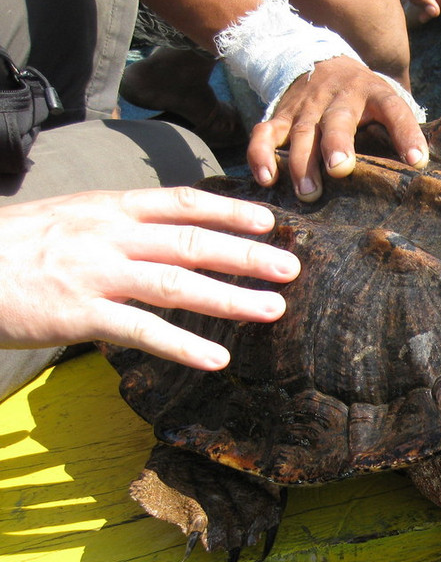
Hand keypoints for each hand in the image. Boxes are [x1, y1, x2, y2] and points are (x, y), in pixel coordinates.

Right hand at [0, 187, 299, 369]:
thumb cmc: (12, 247)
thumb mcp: (67, 217)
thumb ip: (116, 225)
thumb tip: (164, 233)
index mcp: (106, 208)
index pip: (180, 202)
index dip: (229, 210)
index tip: (269, 219)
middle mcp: (107, 235)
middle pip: (191, 242)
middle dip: (246, 254)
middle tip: (291, 268)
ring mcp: (94, 274)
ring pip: (176, 284)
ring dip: (229, 297)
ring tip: (272, 309)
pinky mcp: (77, 314)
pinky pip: (141, 331)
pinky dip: (183, 346)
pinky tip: (217, 359)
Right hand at [246, 56, 429, 200]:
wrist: (320, 60)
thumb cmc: (363, 98)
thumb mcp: (386, 103)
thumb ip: (401, 129)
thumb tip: (427, 169)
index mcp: (374, 94)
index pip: (395, 110)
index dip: (406, 134)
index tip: (418, 161)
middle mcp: (339, 97)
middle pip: (337, 119)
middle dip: (337, 143)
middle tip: (340, 169)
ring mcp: (307, 106)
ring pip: (302, 131)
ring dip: (302, 163)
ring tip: (308, 193)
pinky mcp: (281, 115)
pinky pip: (266, 133)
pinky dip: (261, 154)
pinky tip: (265, 178)